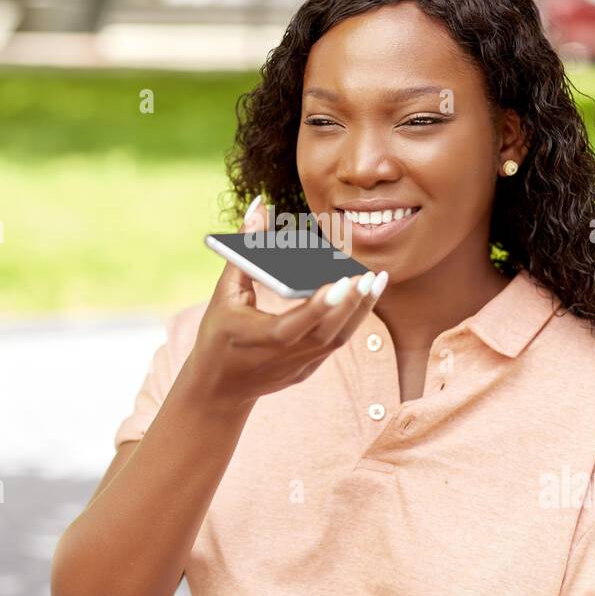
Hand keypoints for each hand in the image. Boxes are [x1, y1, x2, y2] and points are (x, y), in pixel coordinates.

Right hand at [185, 194, 387, 408]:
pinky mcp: (310, 369)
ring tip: (376, 280)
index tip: (344, 282)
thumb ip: (244, 250)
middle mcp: (285, 356)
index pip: (297, 324)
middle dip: (352, 303)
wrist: (220, 388)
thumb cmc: (218, 334)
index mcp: (260, 339)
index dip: (321, 306)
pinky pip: (337, 343)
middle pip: (327, 332)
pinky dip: (353, 319)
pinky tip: (364, 295)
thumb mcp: (224, 294)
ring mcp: (300, 366)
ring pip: (339, 338)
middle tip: (369, 273)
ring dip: (361, 309)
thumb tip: (258, 207)